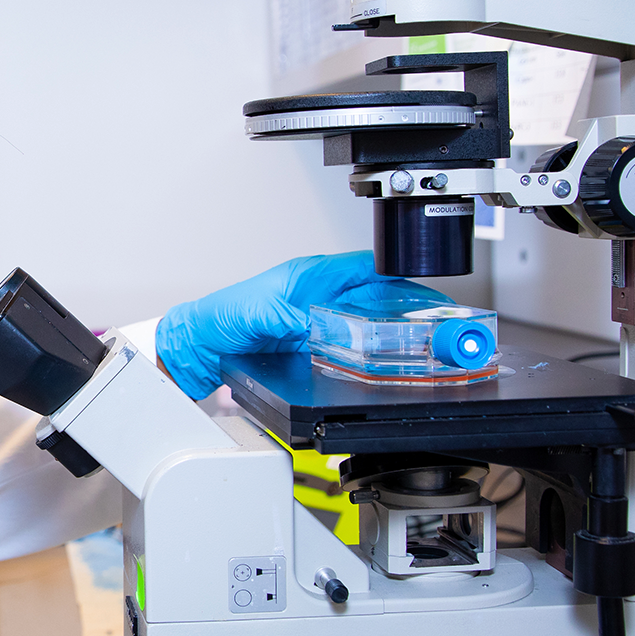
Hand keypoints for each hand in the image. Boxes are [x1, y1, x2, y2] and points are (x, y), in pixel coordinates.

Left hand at [156, 251, 449, 397]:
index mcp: (310, 276)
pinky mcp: (313, 347)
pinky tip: (382, 365)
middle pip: (376, 298)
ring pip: (367, 323)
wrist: (198, 347)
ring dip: (391, 333)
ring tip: (419, 345)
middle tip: (436, 324)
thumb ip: (289, 317)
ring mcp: (318, 322)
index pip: (366, 269)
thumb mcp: (257, 311)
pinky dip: (369, 355)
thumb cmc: (219, 316)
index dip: (398, 277)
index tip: (424, 292)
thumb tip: (318, 326)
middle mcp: (319, 296)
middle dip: (406, 308)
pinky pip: (351, 348)